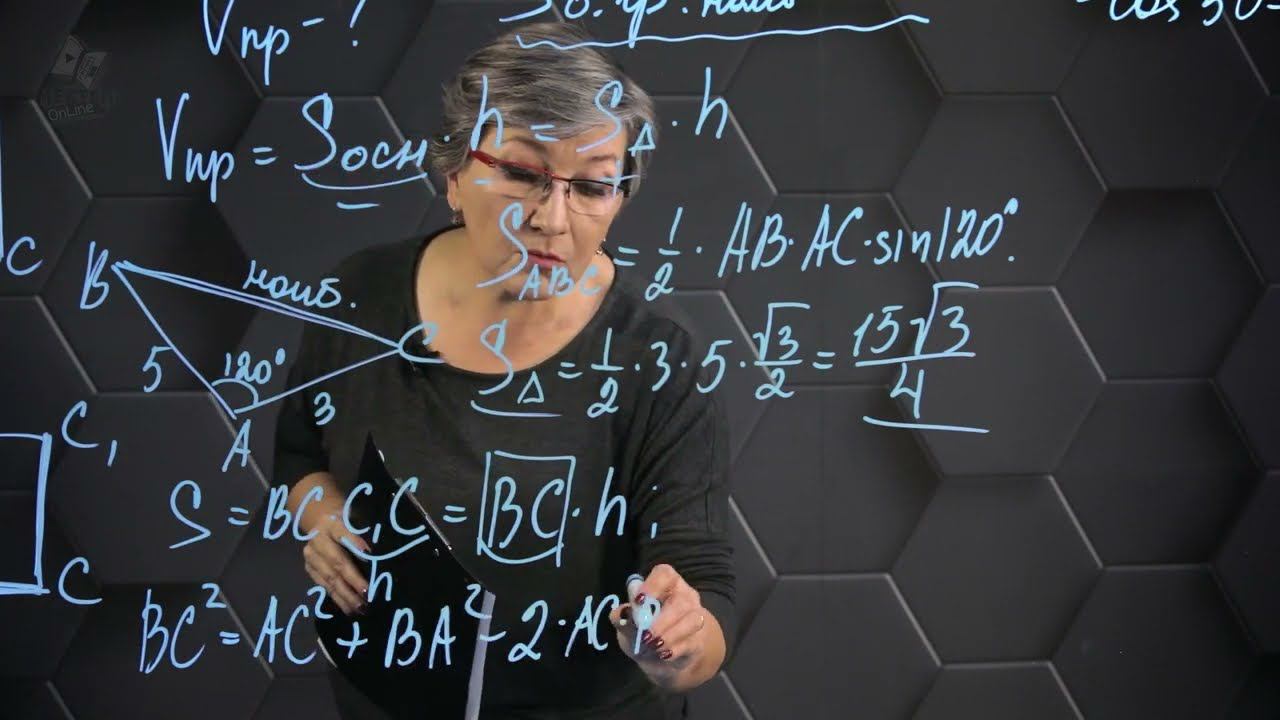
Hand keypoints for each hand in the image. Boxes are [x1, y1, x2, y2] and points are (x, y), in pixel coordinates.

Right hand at [302, 513, 369, 616]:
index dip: (355, 543)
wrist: (323, 523)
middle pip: (337, 562)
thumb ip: (365, 533)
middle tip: (368, 594)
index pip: (342, 533)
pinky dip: (338, 599)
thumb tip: (379, 554)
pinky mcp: (309, 569)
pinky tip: (349, 608)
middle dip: (353, 580)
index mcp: (331, 524)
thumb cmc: (348, 523)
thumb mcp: (356, 521)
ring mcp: (311, 556)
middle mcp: (317, 540)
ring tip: (361, 608)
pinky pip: (324, 586)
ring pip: (330, 578)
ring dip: (346, 595)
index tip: (370, 555)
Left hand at [608, 563, 707, 677]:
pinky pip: (693, 642)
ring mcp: (695, 617)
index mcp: (665, 584)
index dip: (652, 585)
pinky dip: (677, 649)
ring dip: (671, 635)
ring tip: (653, 646)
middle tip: (645, 635)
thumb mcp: (627, 625)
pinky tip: (664, 654)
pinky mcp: (698, 640)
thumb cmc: (642, 631)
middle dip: (661, 620)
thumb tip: (622, 612)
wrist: (660, 656)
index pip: (665, 574)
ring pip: (692, 620)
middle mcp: (684, 596)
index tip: (638, 601)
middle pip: (681, 601)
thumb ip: (622, 618)